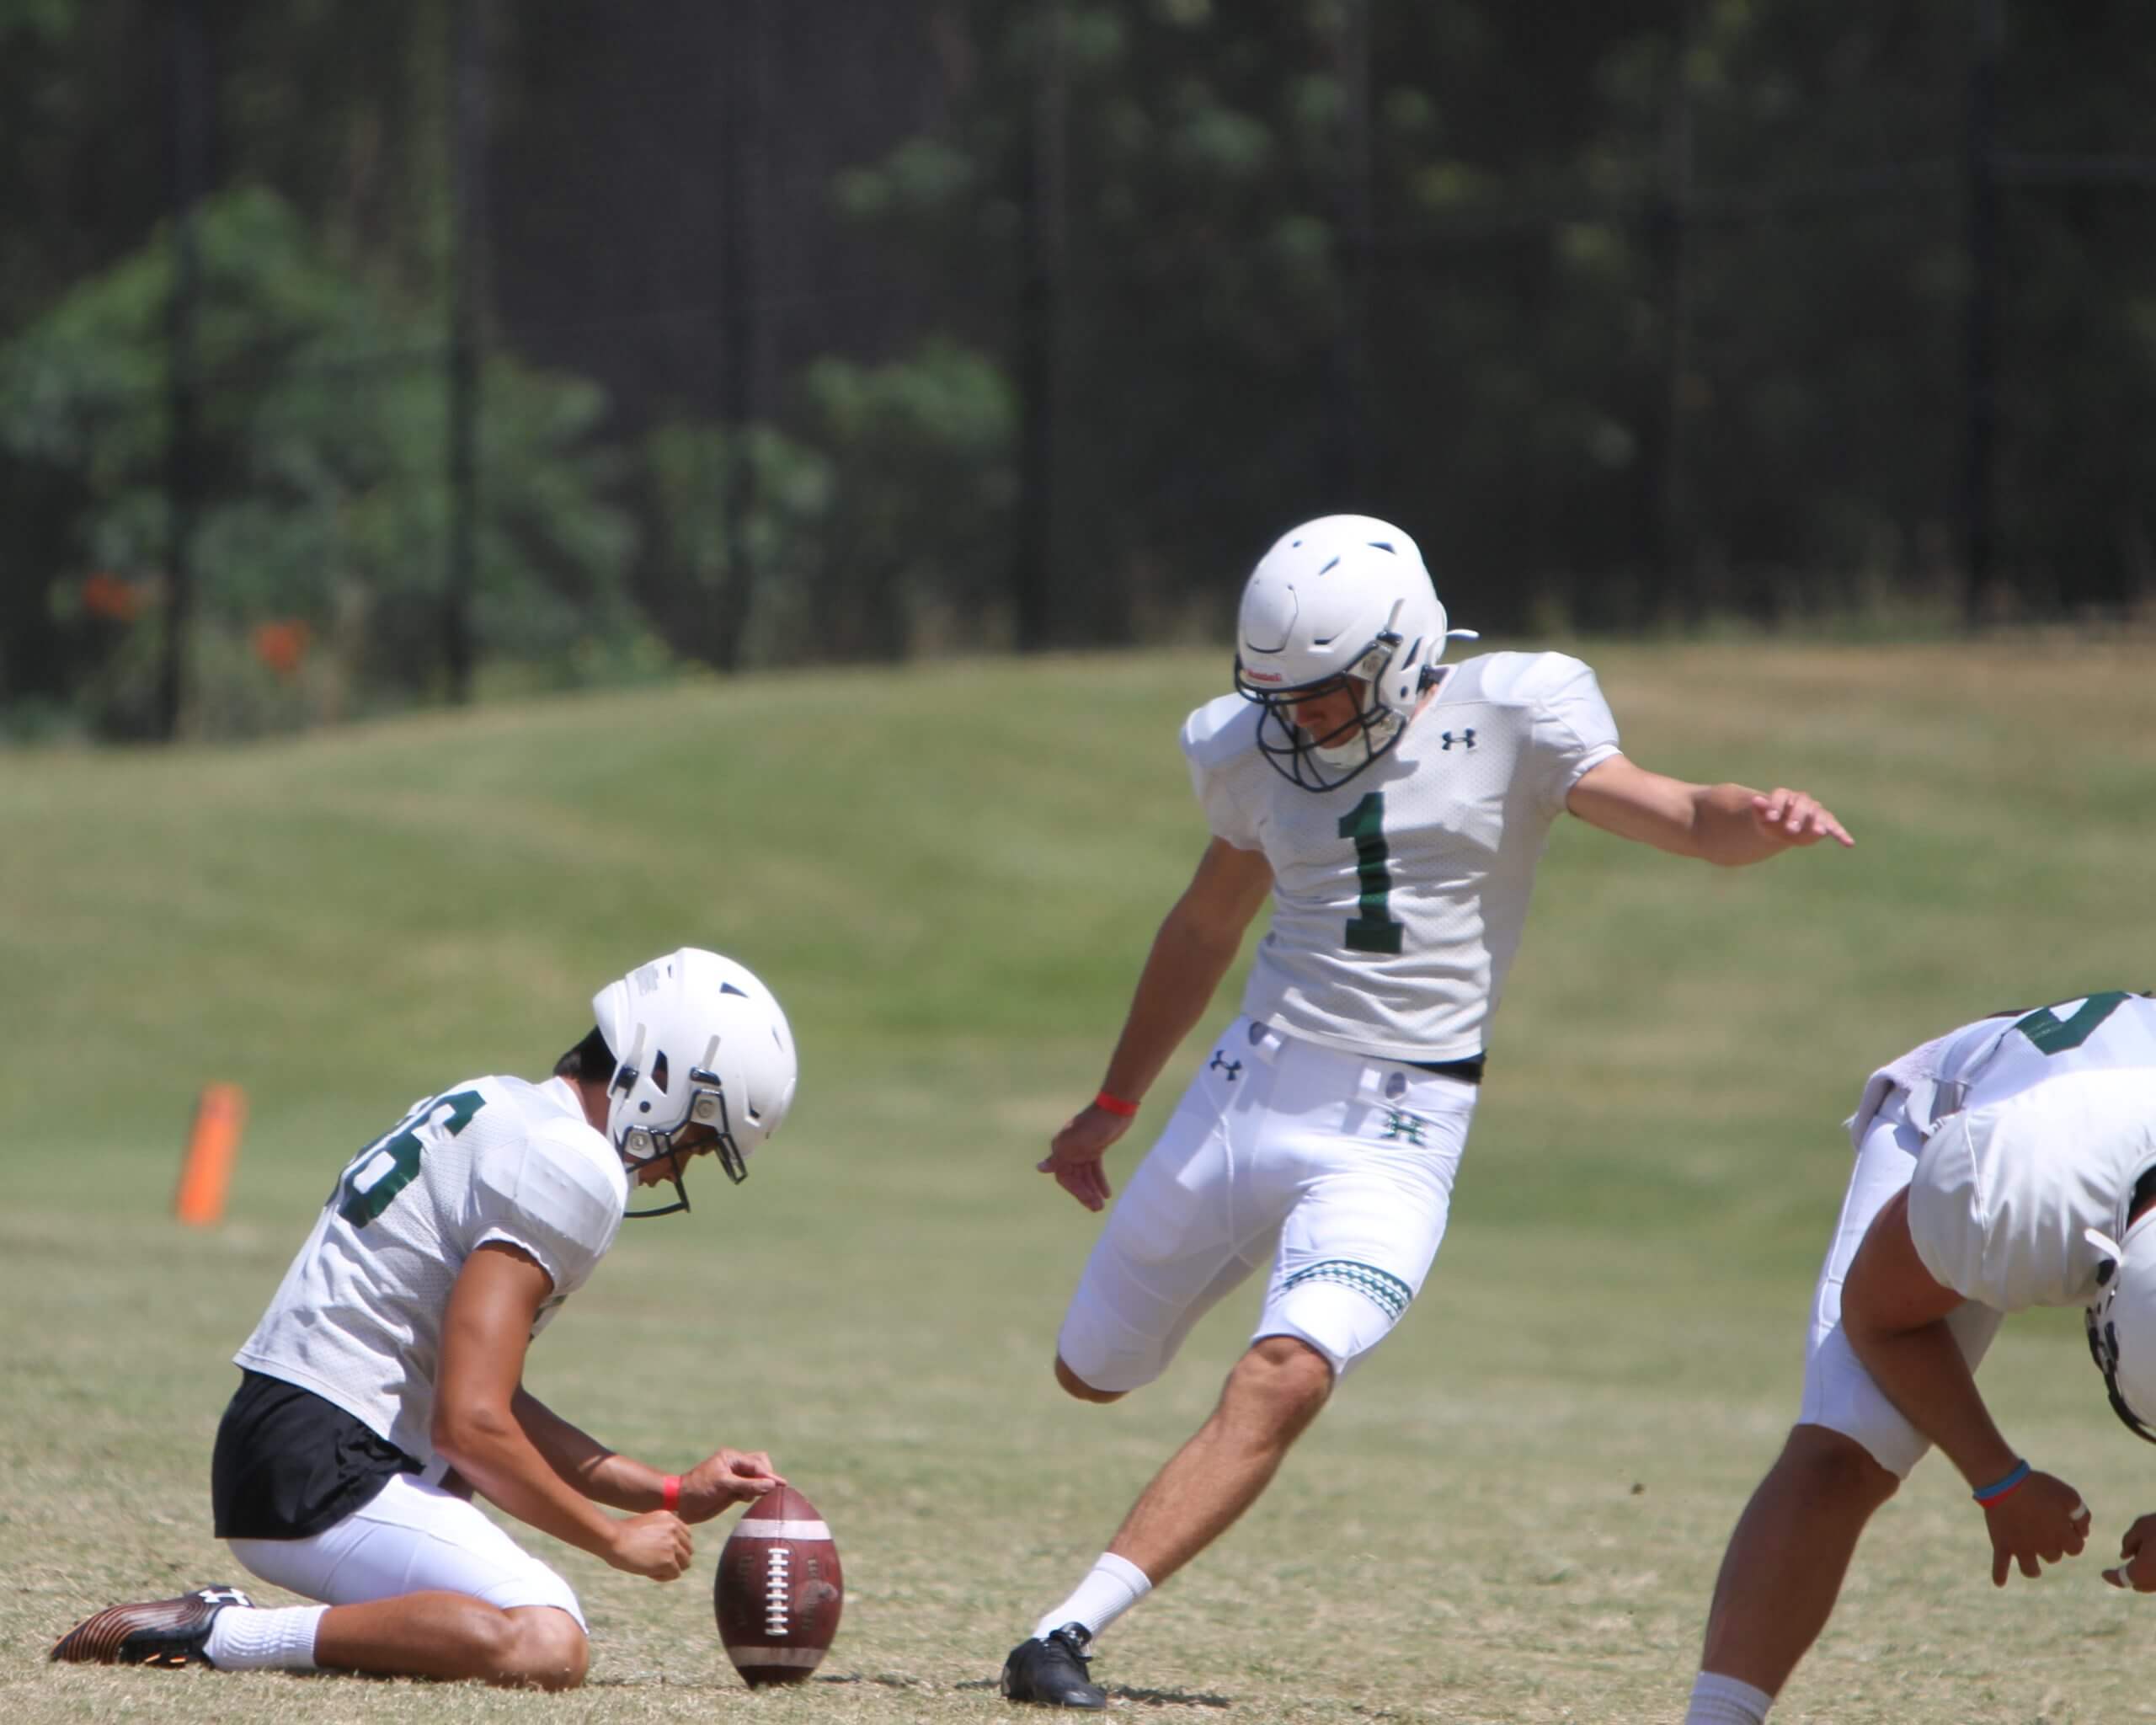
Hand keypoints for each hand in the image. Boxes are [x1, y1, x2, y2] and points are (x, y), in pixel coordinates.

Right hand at [608, 1509, 692, 1580]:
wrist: (613, 1539)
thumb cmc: (622, 1534)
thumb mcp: (646, 1523)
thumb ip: (661, 1530)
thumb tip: (670, 1546)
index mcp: (670, 1518)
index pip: (687, 1536)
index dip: (676, 1548)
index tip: (660, 1553)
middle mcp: (675, 1529)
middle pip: (688, 1551)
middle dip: (675, 1559)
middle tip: (656, 1563)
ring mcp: (673, 1545)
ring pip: (685, 1564)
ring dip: (670, 1568)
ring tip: (651, 1568)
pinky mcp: (668, 1560)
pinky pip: (675, 1574)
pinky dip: (663, 1576)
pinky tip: (649, 1572)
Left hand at [677, 1448, 785, 1521]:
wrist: (681, 1504)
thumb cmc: (699, 1489)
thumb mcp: (724, 1484)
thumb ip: (748, 1484)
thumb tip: (771, 1485)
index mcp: (732, 1458)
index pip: (757, 1464)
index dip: (769, 1475)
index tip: (781, 1485)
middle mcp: (735, 1466)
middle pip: (760, 1467)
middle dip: (766, 1478)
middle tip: (769, 1491)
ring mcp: (734, 1479)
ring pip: (756, 1479)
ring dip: (759, 1487)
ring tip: (754, 1496)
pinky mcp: (732, 1492)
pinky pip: (750, 1490)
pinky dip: (753, 1494)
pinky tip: (746, 1500)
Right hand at [1037, 1103, 1130, 1211]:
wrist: (1116, 1109)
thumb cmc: (1094, 1126)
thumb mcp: (1075, 1144)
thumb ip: (1058, 1158)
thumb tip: (1039, 1168)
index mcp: (1061, 1148)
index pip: (1064, 1177)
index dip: (1075, 1190)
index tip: (1087, 1200)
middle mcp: (1069, 1150)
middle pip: (1075, 1178)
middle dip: (1085, 1193)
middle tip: (1097, 1208)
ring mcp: (1083, 1149)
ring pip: (1085, 1175)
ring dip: (1093, 1189)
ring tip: (1102, 1204)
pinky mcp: (1096, 1147)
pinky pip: (1095, 1168)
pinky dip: (1100, 1180)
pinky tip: (1107, 1193)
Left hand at [1749, 787, 1853, 848]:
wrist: (1780, 830)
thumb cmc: (1770, 823)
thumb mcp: (1762, 818)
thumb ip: (1760, 810)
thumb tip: (1755, 800)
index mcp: (1784, 796)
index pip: (1781, 795)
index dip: (1775, 805)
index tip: (1770, 818)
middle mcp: (1801, 800)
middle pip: (1802, 803)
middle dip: (1797, 815)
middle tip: (1790, 829)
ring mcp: (1815, 811)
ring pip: (1818, 813)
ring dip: (1818, 823)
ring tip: (1819, 832)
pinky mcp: (1824, 823)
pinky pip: (1834, 827)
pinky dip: (1841, 834)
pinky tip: (1849, 843)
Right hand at [1982, 1471, 2089, 1585]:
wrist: (2006, 1483)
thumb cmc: (2040, 1487)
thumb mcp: (2070, 1496)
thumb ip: (2082, 1516)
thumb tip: (2084, 1533)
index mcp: (2063, 1537)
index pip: (2076, 1548)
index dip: (2073, 1537)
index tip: (2067, 1525)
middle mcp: (2044, 1548)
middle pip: (2053, 1556)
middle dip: (2052, 1546)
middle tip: (2043, 1528)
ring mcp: (2021, 1549)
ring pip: (2031, 1569)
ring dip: (2033, 1567)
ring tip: (2032, 1563)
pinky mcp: (2002, 1544)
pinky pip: (2000, 1565)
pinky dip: (1999, 1575)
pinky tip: (2000, 1583)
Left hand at [2103, 1513, 2155, 1589]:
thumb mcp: (2142, 1527)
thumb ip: (2129, 1541)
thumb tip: (2124, 1556)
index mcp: (2141, 1572)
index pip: (2122, 1579)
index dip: (2112, 1576)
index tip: (2104, 1573)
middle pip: (2140, 1584)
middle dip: (2132, 1574)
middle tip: (2130, 1560)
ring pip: (2154, 1583)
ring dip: (2147, 1574)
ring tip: (2146, 1555)